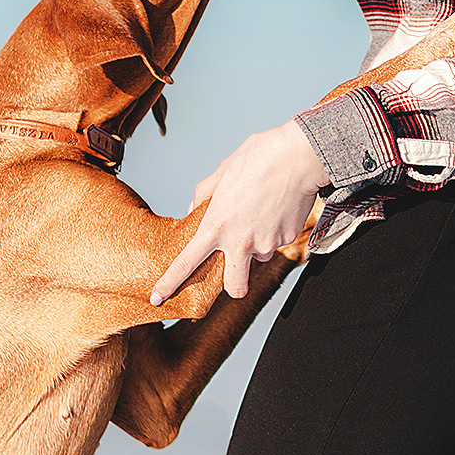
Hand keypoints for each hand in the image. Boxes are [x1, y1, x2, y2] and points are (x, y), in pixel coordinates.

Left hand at [149, 120, 324, 304]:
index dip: (169, 283)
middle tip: (234, 270)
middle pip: (234, 287)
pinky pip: (277, 241)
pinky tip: (277, 207)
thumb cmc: (258, 158)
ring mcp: (266, 243)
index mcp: (216, 225)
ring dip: (257, 245)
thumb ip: (203, 194)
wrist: (298, 156)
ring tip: (261, 212)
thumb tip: (193, 209)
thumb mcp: (222, 172)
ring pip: (259, 257)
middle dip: (233, 286)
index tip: (157, 298)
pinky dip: (275, 230)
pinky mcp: (288, 239)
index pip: (186, 263)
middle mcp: (240, 241)